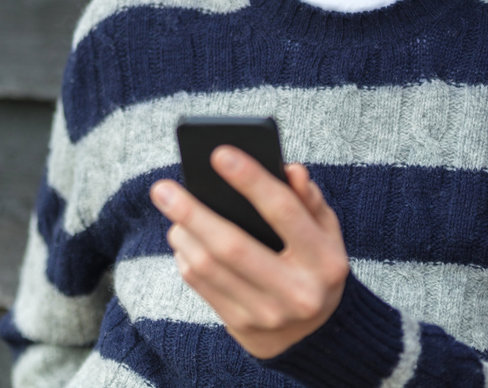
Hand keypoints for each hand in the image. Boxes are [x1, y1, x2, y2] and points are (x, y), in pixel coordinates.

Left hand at [150, 146, 349, 358]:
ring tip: (170, 206)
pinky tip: (182, 236)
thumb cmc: (314, 264)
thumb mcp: (326, 232)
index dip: (251, 180)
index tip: (218, 154)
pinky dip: (185, 255)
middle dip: (192, 213)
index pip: (284, 212)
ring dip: (182, 233)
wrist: (312, 334)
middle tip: (161, 187)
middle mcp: (298, 293)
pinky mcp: (241, 326)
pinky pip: (200, 285)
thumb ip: (309, 199)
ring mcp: (267, 314)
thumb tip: (289, 168)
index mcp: (325, 262)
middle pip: (232, 247)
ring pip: (208, 267)